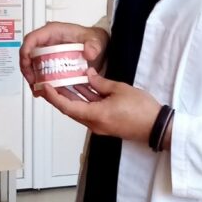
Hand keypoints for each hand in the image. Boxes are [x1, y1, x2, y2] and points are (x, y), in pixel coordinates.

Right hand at [20, 22, 108, 92]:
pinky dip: (39, 82)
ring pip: (31, 65)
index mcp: (53, 32)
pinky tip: (43, 91)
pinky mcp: (50, 62)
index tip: (27, 65)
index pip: (32, 39)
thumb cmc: (93, 39)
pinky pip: (40, 72)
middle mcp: (47, 42)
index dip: (26, 51)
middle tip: (33, 83)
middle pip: (28, 54)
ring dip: (32, 78)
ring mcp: (47, 52)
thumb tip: (89, 52)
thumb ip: (94, 45)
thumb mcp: (96, 40)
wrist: (98, 48)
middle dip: (27, 69)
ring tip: (38, 90)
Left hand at [39, 68, 160, 144]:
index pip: (67, 106)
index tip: (44, 86)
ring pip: (79, 110)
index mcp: (95, 115)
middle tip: (49, 83)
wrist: (157, 127)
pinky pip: (89, 112)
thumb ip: (101, 82)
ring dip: (71, 97)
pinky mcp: (106, 124)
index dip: (54, 97)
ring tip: (62, 82)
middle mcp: (94, 124)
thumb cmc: (142, 109)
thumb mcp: (120, 89)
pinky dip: (83, 100)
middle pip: (70, 110)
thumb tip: (89, 75)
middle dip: (58, 96)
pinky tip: (82, 88)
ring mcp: (100, 125)